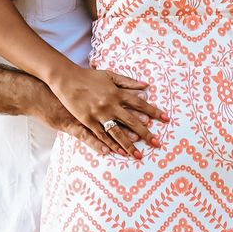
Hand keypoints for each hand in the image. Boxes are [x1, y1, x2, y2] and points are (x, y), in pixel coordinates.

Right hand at [50, 67, 164, 157]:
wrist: (66, 79)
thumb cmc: (88, 76)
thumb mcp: (109, 75)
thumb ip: (128, 81)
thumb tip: (146, 86)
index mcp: (117, 92)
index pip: (140, 103)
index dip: (154, 112)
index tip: (166, 119)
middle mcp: (110, 104)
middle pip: (132, 121)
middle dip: (146, 134)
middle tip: (158, 144)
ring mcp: (99, 113)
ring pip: (118, 132)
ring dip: (130, 145)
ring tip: (139, 155)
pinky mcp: (88, 120)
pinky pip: (102, 135)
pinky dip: (111, 144)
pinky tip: (119, 152)